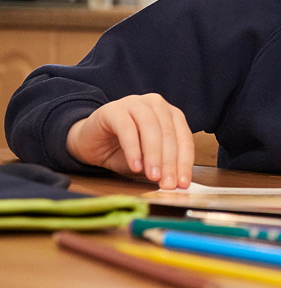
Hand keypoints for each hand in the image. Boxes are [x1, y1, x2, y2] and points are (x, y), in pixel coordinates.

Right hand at [65, 94, 193, 188]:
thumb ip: (160, 166)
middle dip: (170, 162)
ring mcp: (135, 103)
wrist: (88, 142)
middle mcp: (156, 105)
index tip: (183, 183)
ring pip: (151, 128)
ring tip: (154, 176)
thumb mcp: (146, 161)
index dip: (185, 162)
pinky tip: (135, 166)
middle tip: (168, 183)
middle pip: (169, 133)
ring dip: (154, 155)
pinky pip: (127, 129)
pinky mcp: (114, 110)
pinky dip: (133, 149)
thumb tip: (174, 181)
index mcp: (170, 114)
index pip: (184, 138)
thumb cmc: (121, 151)